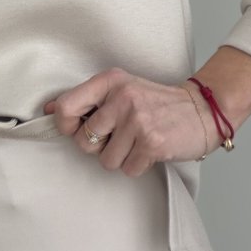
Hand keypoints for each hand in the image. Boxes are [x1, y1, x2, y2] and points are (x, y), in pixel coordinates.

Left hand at [43, 67, 220, 177]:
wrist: (202, 109)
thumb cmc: (157, 102)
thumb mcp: (121, 89)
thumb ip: (87, 99)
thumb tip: (48, 109)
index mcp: (109, 81)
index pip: (65, 108)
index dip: (66, 126)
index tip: (78, 129)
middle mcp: (122, 98)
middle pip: (84, 142)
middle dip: (99, 147)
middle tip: (119, 136)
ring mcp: (138, 120)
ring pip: (106, 160)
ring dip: (121, 158)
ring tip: (137, 141)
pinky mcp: (152, 143)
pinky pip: (128, 169)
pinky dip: (138, 165)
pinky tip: (150, 149)